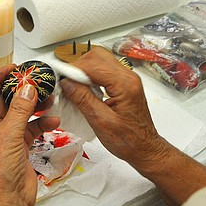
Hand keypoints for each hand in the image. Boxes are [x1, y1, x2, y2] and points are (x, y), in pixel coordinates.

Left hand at [0, 64, 58, 205]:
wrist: (8, 201)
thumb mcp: (9, 135)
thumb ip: (20, 109)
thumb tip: (26, 88)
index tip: (13, 68)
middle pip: (4, 100)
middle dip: (20, 90)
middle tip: (34, 79)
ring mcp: (5, 137)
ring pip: (20, 113)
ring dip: (34, 105)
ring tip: (48, 96)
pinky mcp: (18, 147)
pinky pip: (30, 128)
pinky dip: (41, 123)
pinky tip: (52, 119)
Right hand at [61, 49, 168, 170]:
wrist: (144, 148)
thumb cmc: (129, 141)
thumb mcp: (101, 122)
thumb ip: (83, 100)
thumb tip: (67, 83)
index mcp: (125, 85)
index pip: (94, 65)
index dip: (74, 70)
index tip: (61, 78)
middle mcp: (128, 77)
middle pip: (98, 56)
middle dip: (79, 66)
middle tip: (67, 81)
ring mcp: (127, 79)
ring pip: (100, 60)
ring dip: (84, 70)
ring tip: (74, 86)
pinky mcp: (124, 84)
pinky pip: (104, 70)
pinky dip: (91, 75)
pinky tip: (85, 89)